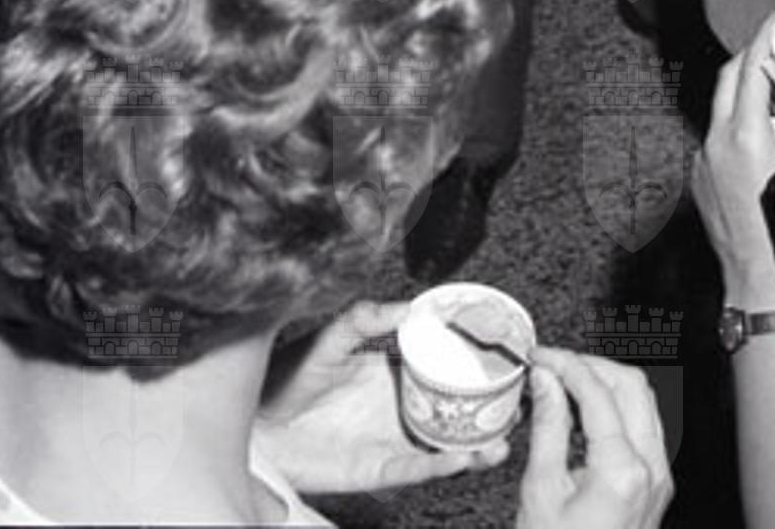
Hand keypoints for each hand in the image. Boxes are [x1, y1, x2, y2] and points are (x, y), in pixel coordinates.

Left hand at [255, 301, 508, 493]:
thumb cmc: (286, 378)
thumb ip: (367, 318)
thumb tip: (411, 306)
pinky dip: (441, 466)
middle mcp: (399, 407)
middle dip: (487, 410)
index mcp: (392, 372)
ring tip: (502, 439)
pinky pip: (416, 469)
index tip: (504, 354)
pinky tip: (463, 457)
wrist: (254, 426)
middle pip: (453, 410)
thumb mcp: (331, 338)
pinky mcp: (376, 468)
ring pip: (444, 445)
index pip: (442, 365)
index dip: (472, 363)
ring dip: (474, 445)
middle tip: (520, 401)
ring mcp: (391, 439)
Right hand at [516, 347, 671, 528]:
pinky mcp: (657, 488)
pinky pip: (645, 428)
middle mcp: (652, 469)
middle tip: (554, 364)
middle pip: (631, 385)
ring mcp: (660, 480)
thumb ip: (548, 426)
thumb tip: (546, 380)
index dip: (566, 364)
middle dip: (591, 365)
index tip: (541, 357)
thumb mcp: (541, 490)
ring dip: (608, 383)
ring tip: (567, 382)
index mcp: (623, 469)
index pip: (598, 390)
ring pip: (644, 403)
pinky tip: (587, 413)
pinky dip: (618, 408)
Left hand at [693, 15, 774, 299]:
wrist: (759, 280)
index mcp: (745, 135)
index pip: (751, 70)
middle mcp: (716, 141)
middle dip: (749, 60)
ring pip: (718, 110)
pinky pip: (713, 139)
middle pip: (727, 80)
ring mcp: (703, 161)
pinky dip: (733, 128)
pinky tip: (758, 139)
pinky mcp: (698, 179)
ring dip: (742, 96)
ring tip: (773, 97)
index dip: (763, 39)